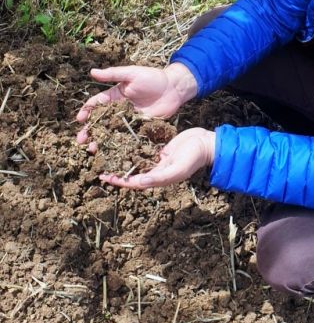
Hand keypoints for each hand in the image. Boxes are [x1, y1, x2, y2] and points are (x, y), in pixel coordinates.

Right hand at [76, 62, 196, 143]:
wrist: (174, 88)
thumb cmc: (153, 77)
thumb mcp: (131, 74)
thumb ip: (113, 74)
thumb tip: (92, 71)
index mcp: (114, 96)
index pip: (96, 104)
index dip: (86, 111)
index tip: (79, 119)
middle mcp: (119, 110)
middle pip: (100, 122)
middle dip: (89, 131)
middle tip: (80, 140)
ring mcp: (128, 120)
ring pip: (111, 132)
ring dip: (101, 141)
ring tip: (92, 149)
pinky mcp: (139, 128)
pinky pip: (126, 137)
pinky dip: (118, 145)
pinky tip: (111, 153)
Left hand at [99, 128, 215, 189]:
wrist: (206, 143)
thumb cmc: (194, 157)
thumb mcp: (178, 168)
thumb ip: (160, 176)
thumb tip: (141, 182)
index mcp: (158, 178)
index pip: (134, 181)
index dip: (119, 180)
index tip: (104, 176)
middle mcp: (155, 170)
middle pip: (131, 171)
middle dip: (116, 170)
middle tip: (99, 165)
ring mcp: (157, 159)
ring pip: (135, 160)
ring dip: (122, 158)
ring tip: (107, 153)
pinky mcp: (159, 149)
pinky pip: (143, 149)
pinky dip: (132, 147)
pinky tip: (122, 141)